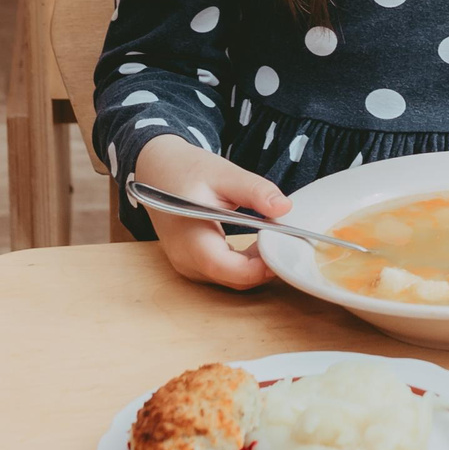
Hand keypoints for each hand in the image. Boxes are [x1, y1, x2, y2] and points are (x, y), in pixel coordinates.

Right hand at [132, 132, 283, 289]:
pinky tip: (259, 242)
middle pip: (234, 279)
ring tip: (275, 238)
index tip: (286, 248)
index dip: (261, 267)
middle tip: (290, 241)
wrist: (158, 170)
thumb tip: (284, 207)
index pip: (228, 269)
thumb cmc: (186, 170)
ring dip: (257, 265)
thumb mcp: (224, 174)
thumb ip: (254, 191)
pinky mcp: (194, 263)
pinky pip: (225, 273)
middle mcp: (186, 259)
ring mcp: (188, 265)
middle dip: (265, 266)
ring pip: (232, 279)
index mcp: (190, 239)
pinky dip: (246, 263)